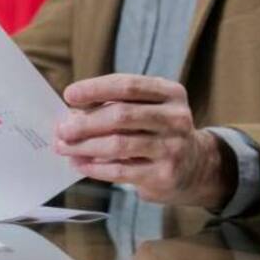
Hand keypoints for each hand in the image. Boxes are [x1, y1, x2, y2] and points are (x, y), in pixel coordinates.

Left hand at [54, 75, 235, 210]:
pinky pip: (121, 170)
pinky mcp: (165, 174)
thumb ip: (113, 105)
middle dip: (85, 122)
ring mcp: (173, 147)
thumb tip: (69, 115)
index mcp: (169, 93)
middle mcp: (175, 118)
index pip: (127, 85)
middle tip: (61, 129)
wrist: (197, 167)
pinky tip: (80, 164)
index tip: (69, 95)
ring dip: (84, 146)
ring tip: (64, 147)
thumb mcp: (145, 109)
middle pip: (121, 115)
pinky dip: (95, 167)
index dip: (95, 88)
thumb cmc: (157, 130)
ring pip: (118, 144)